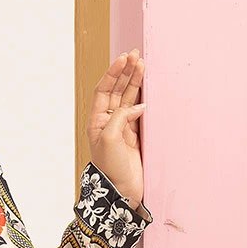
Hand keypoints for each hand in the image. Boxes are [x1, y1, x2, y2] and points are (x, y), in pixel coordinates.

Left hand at [87, 48, 145, 210]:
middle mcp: (109, 122)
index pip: (104, 90)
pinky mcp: (136, 135)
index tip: (123, 59)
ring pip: (130, 99)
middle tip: (136, 56)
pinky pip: (140, 112)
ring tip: (143, 64)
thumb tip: (137, 105)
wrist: (122, 192)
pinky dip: (145, 98)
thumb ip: (121, 116)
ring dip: (136, 82)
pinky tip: (149, 87)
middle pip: (117, 91)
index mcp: (97, 121)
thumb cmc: (111, 168)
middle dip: (126, 73)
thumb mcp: (110, 138)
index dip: (113, 74)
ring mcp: (123, 128)